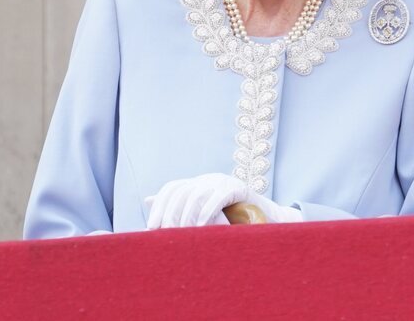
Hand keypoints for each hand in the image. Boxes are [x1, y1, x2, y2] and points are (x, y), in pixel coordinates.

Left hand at [144, 173, 302, 228]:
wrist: (265, 219)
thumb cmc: (232, 221)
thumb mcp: (202, 215)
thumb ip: (178, 208)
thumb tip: (148, 200)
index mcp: (197, 184)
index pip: (171, 188)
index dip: (160, 206)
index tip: (151, 227)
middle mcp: (208, 179)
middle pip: (181, 191)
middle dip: (170, 213)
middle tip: (165, 234)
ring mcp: (223, 181)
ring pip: (197, 194)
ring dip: (187, 215)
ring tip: (183, 234)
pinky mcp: (238, 187)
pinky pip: (219, 196)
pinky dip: (208, 210)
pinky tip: (202, 225)